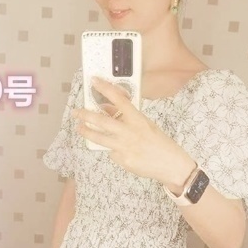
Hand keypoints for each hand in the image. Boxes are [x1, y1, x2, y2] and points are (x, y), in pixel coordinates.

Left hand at [72, 76, 193, 186]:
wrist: (171, 165)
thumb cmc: (160, 143)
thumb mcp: (146, 125)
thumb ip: (127, 118)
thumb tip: (108, 110)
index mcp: (138, 119)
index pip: (119, 100)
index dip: (105, 88)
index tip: (94, 81)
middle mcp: (129, 132)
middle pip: (101, 121)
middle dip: (85, 115)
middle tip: (76, 112)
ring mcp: (125, 147)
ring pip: (99, 138)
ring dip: (86, 132)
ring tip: (80, 128)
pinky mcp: (122, 160)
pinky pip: (111, 152)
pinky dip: (112, 150)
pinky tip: (120, 151)